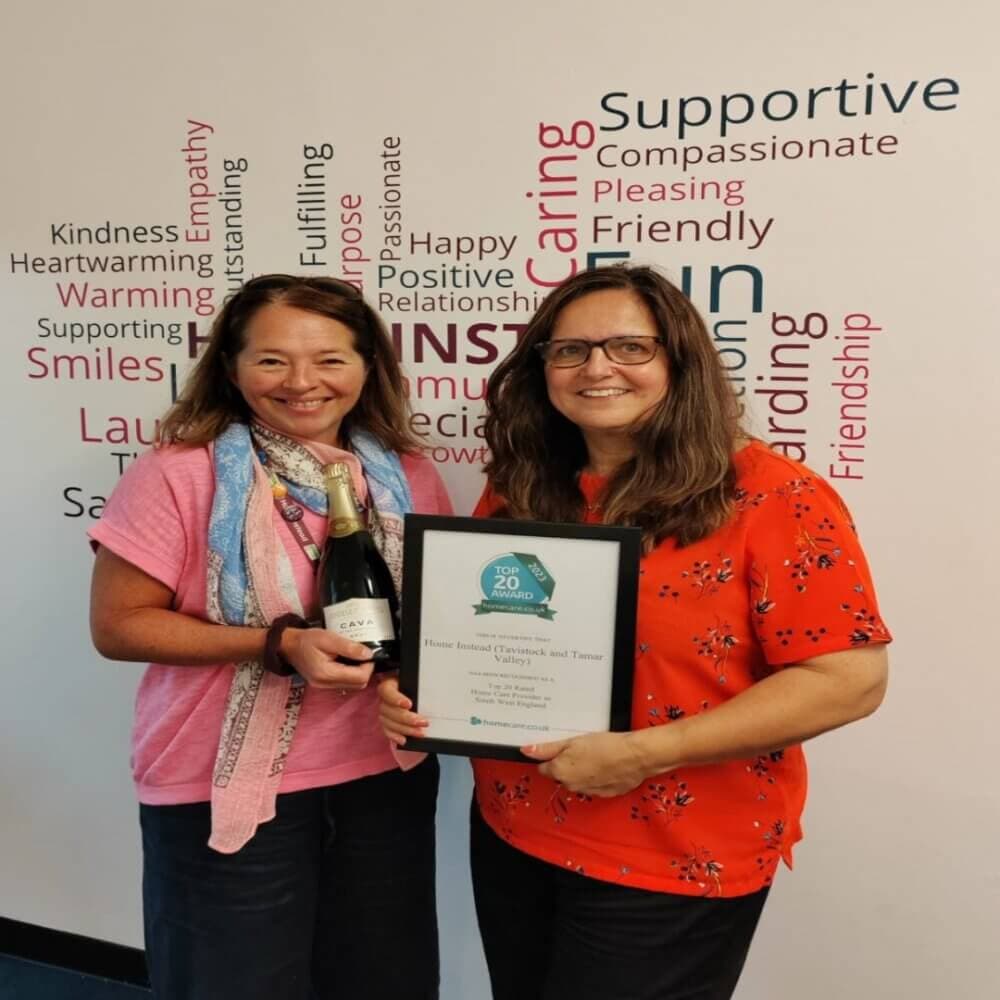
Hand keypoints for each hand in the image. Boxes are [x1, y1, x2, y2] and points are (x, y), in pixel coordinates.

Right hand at [280, 627, 373, 690]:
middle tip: (362, 654)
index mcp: (326, 674)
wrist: (288, 645)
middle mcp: (325, 684)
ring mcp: (324, 686)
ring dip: (358, 672)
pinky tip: (346, 661)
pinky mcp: (323, 684)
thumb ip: (349, 647)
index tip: (368, 653)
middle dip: (365, 670)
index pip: (359, 677)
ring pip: (352, 685)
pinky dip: (350, 673)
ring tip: (354, 656)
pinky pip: (344, 683)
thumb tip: (368, 654)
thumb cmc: (306, 640)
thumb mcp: (328, 638)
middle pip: (358, 684)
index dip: (368, 666)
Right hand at [377, 676, 427, 745]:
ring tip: (420, 733)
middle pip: (388, 710)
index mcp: (389, 685)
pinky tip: (404, 740)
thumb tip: (430, 695)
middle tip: (422, 722)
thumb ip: (419, 689)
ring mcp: (384, 712)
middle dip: (406, 718)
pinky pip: (387, 731)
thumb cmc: (416, 688)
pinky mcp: (386, 723)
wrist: (413, 695)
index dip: (396, 699)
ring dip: (405, 729)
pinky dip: (395, 736)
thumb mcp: (417, 685)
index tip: (409, 705)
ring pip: (388, 722)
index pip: (386, 690)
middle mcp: (384, 699)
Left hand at [521, 731, 649, 796]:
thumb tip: (526, 751)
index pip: (544, 767)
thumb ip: (547, 749)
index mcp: (559, 772)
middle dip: (566, 763)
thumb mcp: (572, 741)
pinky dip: (596, 777)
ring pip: (577, 780)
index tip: (561, 748)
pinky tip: (605, 764)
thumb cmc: (603, 745)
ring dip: (581, 770)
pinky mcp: (603, 794)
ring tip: (595, 754)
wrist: (634, 757)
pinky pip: (593, 785)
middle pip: (560, 774)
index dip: (551, 756)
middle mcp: (570, 786)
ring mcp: (587, 792)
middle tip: (580, 748)